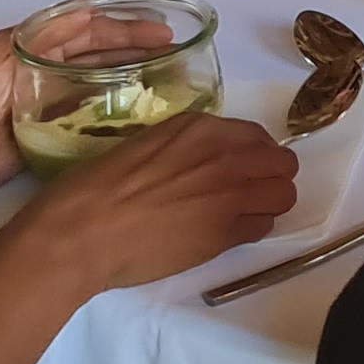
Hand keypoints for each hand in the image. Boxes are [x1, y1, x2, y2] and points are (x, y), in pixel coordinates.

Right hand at [5, 115, 300, 295]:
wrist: (80, 234)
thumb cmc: (95, 188)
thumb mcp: (145, 145)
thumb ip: (184, 148)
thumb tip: (199, 161)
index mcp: (201, 128)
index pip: (258, 137)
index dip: (252, 156)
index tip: (238, 170)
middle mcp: (225, 155)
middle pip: (282, 164)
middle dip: (269, 178)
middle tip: (245, 195)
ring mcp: (230, 194)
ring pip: (283, 195)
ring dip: (267, 205)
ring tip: (240, 216)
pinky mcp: (225, 234)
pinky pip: (264, 228)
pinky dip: (251, 231)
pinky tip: (224, 235)